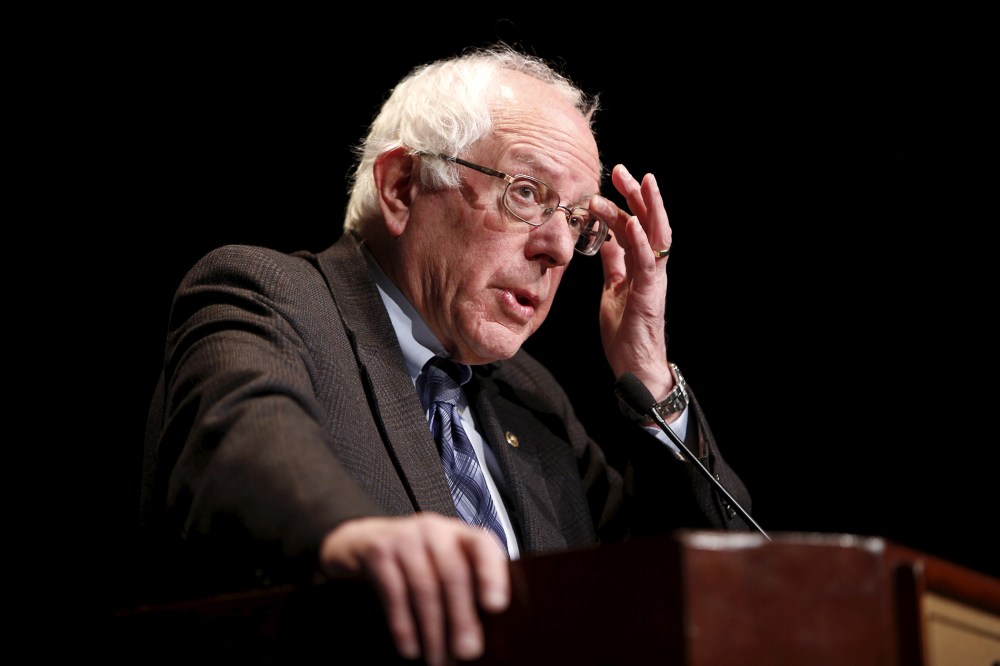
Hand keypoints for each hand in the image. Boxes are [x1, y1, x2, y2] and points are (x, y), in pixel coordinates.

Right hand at [319, 513, 509, 665]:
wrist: (363, 541)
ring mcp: (405, 538)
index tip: (496, 605)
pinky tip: (410, 648)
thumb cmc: (416, 560)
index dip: (492, 574)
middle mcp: (435, 530)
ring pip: (424, 588)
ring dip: (433, 630)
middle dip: (461, 617)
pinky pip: (394, 593)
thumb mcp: (443, 564)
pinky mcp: (379, 552)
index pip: (483, 546)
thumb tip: (481, 635)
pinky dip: (404, 626)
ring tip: (438, 659)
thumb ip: (466, 588)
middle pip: (453, 574)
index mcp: (460, 535)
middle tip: (468, 651)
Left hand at [590, 164, 674, 400]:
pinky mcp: (650, 294)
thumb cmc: (626, 331)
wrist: (634, 366)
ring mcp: (654, 279)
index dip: (625, 201)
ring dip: (647, 208)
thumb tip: (605, 239)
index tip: (613, 179)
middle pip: (649, 222)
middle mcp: (652, 267)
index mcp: (641, 265)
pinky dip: (641, 241)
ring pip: (656, 236)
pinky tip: (634, 222)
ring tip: (639, 182)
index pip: (635, 225)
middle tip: (623, 169)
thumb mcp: (613, 289)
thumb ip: (613, 264)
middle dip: (638, 194)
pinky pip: (647, 263)